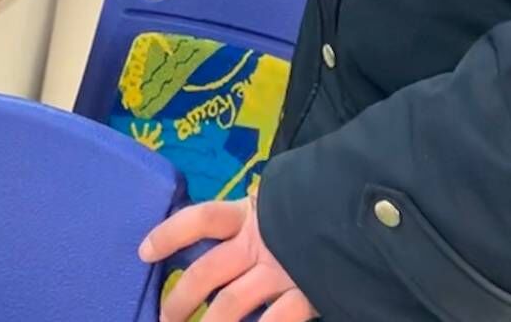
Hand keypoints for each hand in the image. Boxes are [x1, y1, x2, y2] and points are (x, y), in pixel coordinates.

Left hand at [141, 199, 319, 321]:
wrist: (366, 209)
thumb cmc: (317, 204)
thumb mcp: (280, 200)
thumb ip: (252, 215)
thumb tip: (221, 226)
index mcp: (249, 214)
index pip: (200, 219)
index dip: (168, 234)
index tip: (143, 252)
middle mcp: (260, 242)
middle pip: (207, 273)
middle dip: (179, 298)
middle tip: (164, 318)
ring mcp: (282, 271)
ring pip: (230, 306)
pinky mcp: (307, 294)